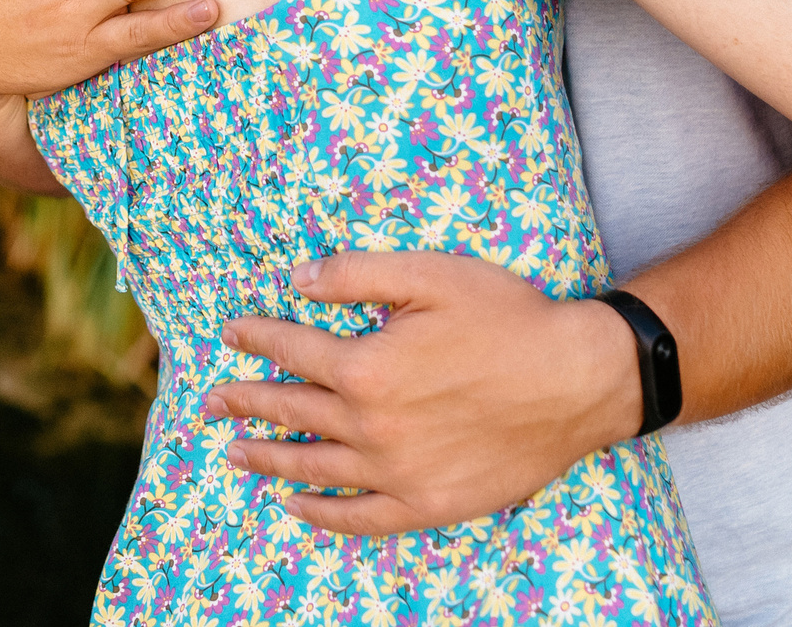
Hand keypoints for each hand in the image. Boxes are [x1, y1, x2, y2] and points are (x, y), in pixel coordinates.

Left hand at [200, 252, 637, 534]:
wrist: (579, 380)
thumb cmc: (508, 318)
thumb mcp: (431, 275)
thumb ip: (357, 275)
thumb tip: (297, 280)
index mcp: (368, 366)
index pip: (293, 349)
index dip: (258, 338)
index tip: (232, 333)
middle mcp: (372, 427)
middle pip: (291, 412)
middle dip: (246, 401)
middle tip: (211, 401)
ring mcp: (398, 472)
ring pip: (314, 467)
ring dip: (268, 457)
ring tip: (235, 451)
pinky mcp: (428, 503)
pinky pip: (359, 517)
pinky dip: (321, 513)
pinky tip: (296, 504)